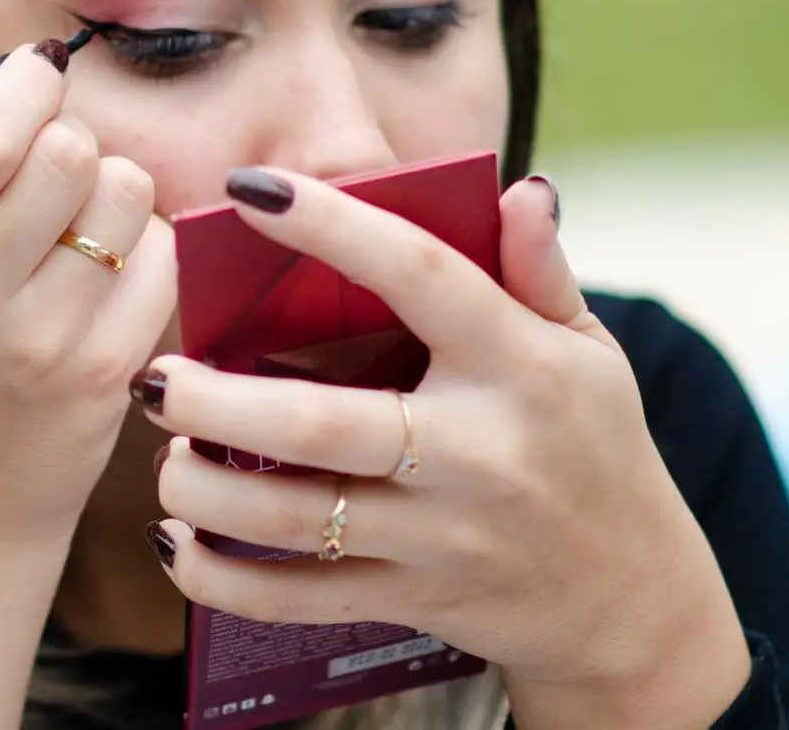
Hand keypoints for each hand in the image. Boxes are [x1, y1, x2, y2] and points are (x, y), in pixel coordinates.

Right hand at [0, 14, 177, 547]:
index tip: (37, 83)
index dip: (27, 89)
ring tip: (73, 228)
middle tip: (50, 172)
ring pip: (126, 193)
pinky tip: (102, 277)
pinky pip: (161, 255)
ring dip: (111, 189)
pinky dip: (142, 248)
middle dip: (70, 140)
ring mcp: (38, 348)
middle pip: (67, 153)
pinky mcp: (106, 378)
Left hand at [143, 168, 749, 725]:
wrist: (629, 598)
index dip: (333, 227)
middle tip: (158, 374)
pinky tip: (174, 543)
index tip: (250, 188)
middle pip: (321, 425)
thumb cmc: (591, 447)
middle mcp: (478, 452)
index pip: (421, 276)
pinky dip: (220, 579)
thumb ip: (542, 269)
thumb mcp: (587, 352)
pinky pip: (297, 599)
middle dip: (217, 401)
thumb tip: (519, 190)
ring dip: (205, 490)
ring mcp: (441, 537)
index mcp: (520, 367)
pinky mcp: (412, 600)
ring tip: (164, 452)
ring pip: (294, 519)